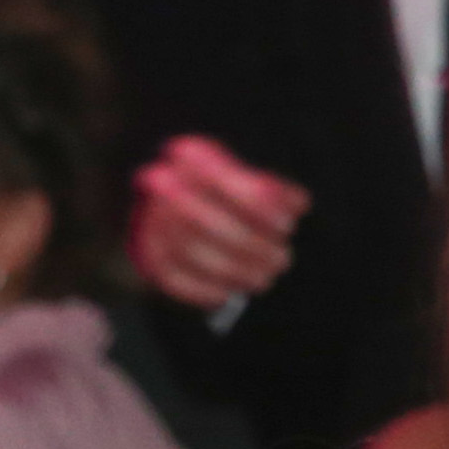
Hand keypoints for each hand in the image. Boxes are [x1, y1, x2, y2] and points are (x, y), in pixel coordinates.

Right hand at [130, 136, 307, 309]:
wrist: (164, 204)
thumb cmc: (215, 189)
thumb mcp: (242, 173)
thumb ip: (269, 187)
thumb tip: (299, 204)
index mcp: (190, 156)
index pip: (227, 182)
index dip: (262, 207)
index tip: (289, 224)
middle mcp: (163, 187)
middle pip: (209, 223)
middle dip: (253, 246)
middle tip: (282, 260)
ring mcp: (153, 223)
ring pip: (195, 254)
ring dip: (237, 272)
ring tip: (264, 277)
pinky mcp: (149, 257)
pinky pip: (176, 280)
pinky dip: (207, 290)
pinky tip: (230, 292)